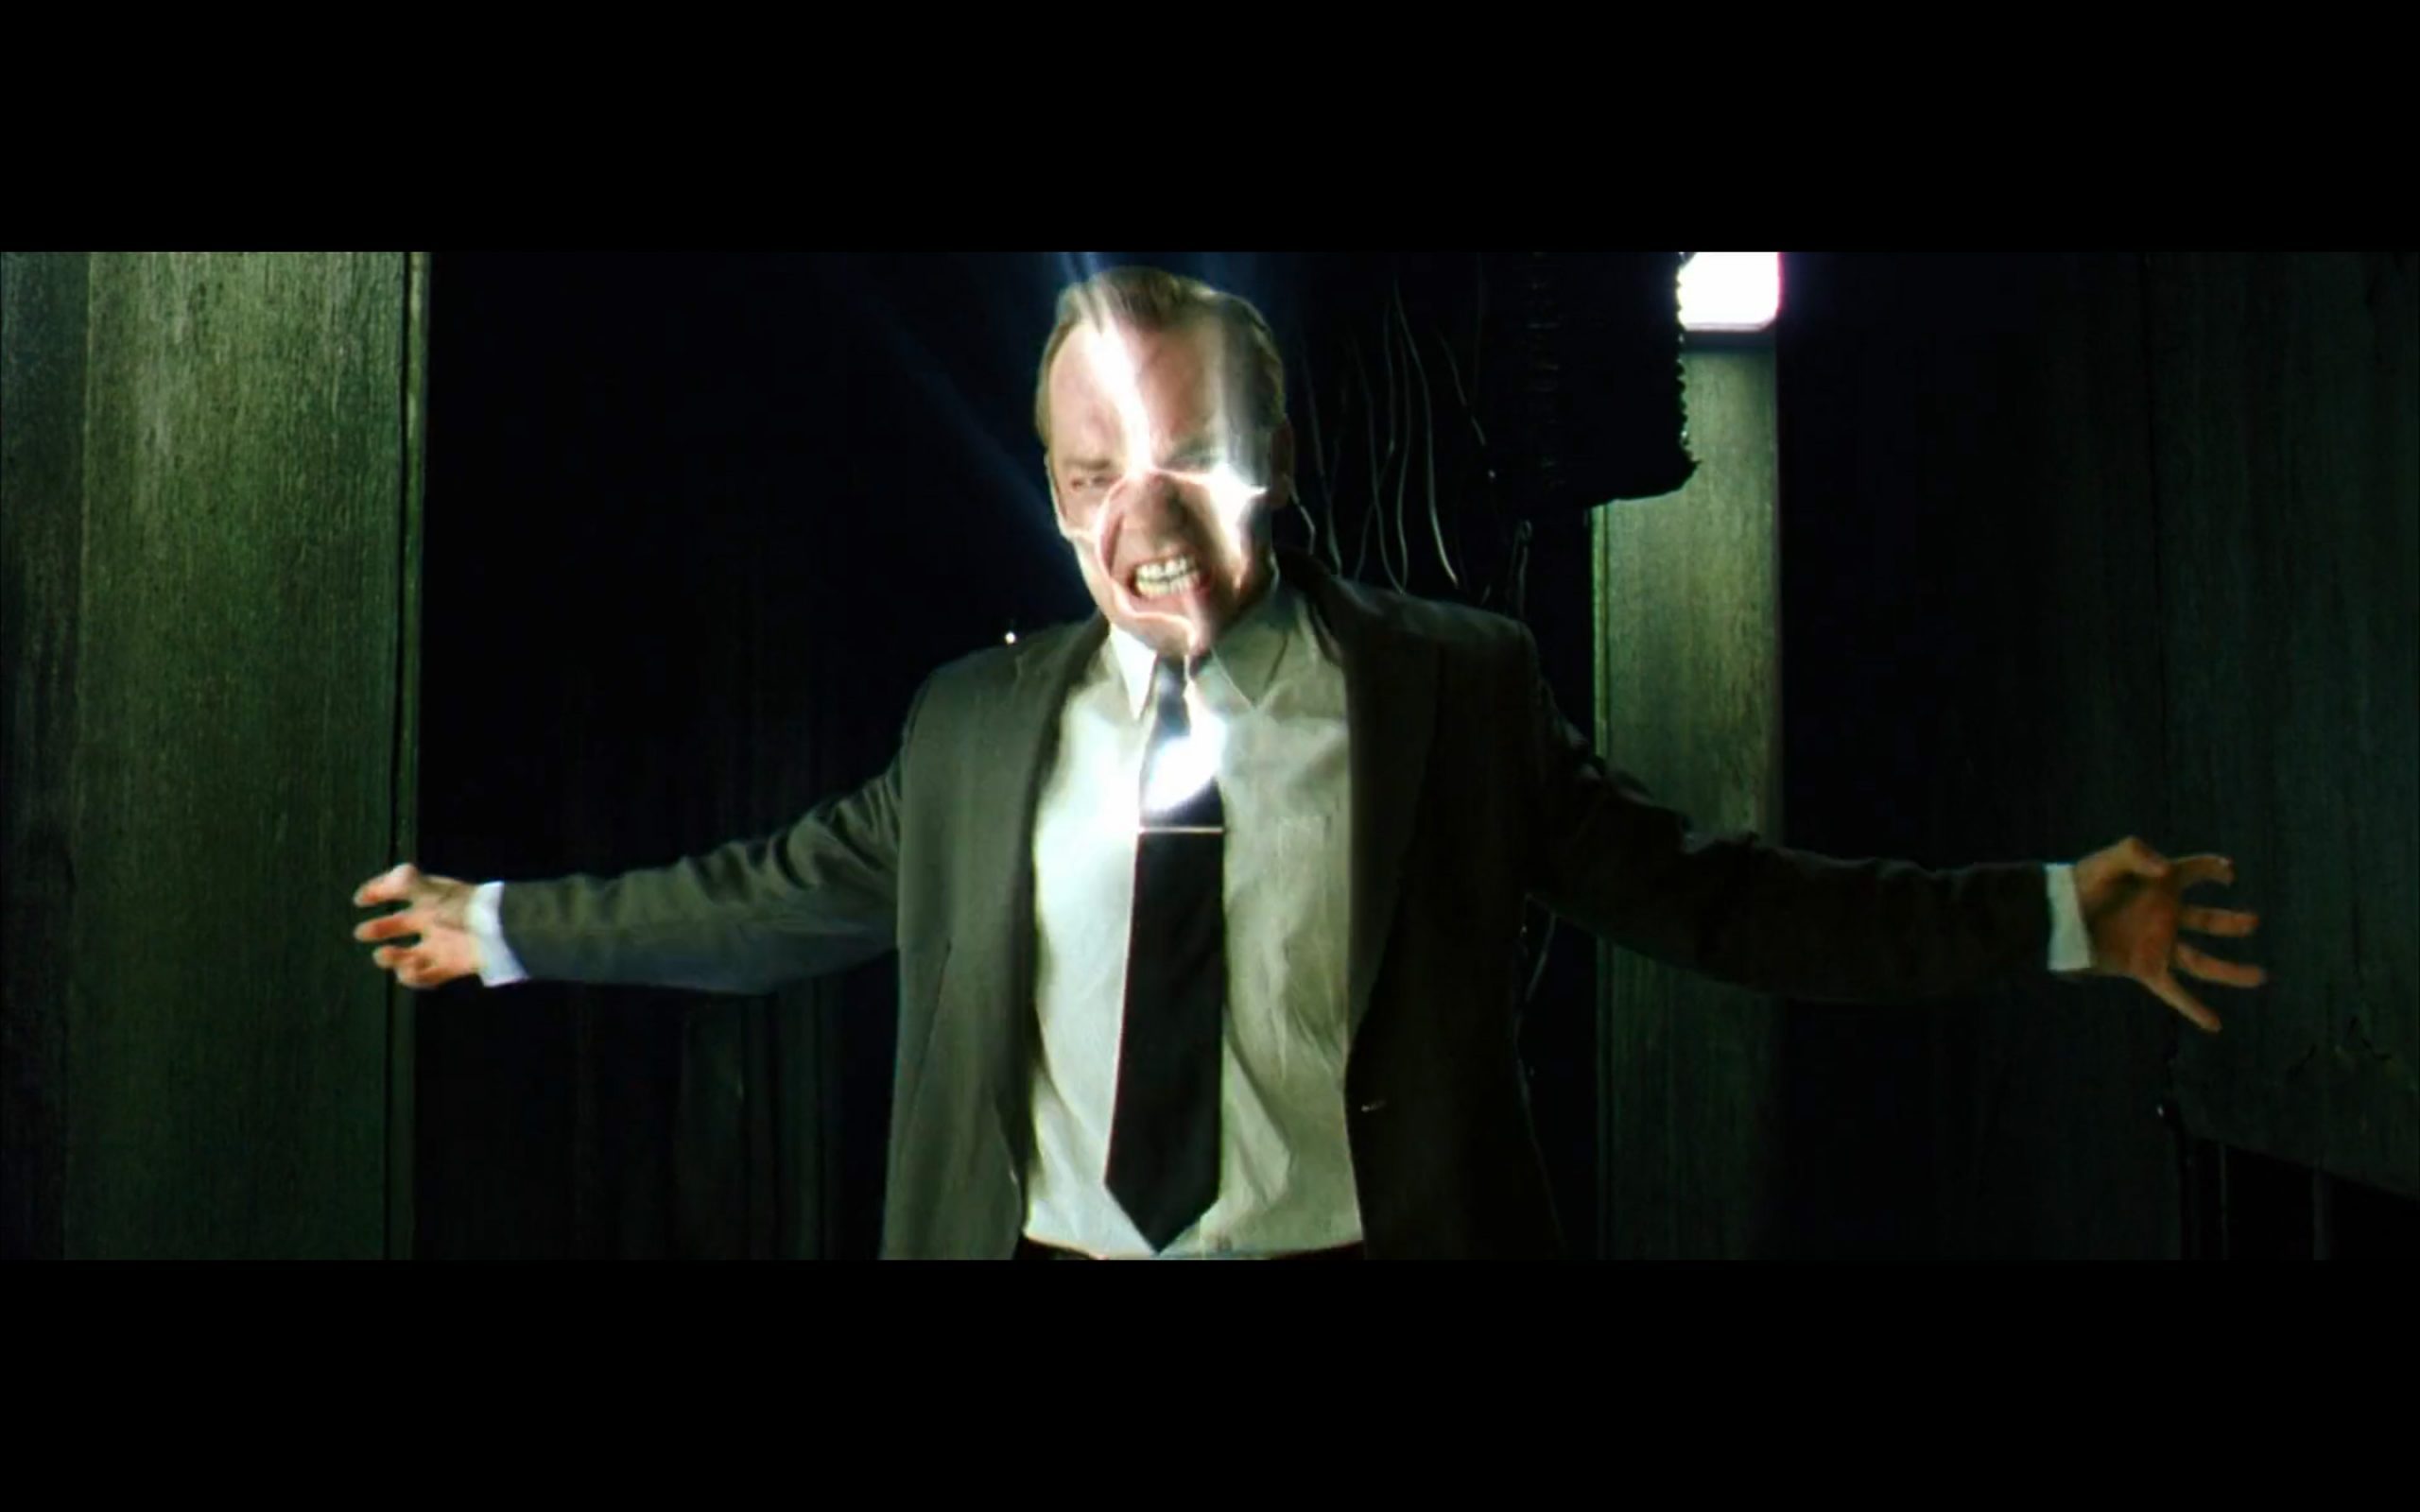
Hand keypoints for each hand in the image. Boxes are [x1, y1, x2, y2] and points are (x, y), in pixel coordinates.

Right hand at [353, 863, 481, 989]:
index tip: (360, 900)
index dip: (378, 892)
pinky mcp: (450, 966)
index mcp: (430, 898)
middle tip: (362, 932)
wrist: (498, 933)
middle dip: (378, 929)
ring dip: (392, 958)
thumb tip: (386, 880)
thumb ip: (406, 882)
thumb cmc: (465, 907)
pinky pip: (426, 977)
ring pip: (409, 955)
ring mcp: (441, 944)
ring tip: (386, 954)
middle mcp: (434, 920)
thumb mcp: (434, 891)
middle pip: (400, 925)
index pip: (400, 891)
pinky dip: (413, 978)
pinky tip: (411, 970)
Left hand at [2073, 836, 2265, 1033]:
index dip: (2214, 869)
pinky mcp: (2143, 967)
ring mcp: (2156, 944)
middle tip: (2253, 922)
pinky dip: (2193, 1008)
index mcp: (2159, 884)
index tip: (2227, 874)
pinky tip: (2215, 1025)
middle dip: (2231, 923)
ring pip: (2202, 961)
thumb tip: (2167, 871)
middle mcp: (2163, 915)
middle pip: (2207, 920)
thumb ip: (2137, 853)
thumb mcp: (2108, 860)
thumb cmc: (2078, 884)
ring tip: (2261, 977)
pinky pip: (2173, 992)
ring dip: (2230, 972)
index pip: (2195, 871)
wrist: (2054, 917)